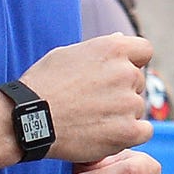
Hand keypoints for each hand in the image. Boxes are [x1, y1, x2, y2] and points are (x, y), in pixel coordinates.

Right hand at [20, 32, 151, 163]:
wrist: (29, 119)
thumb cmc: (43, 85)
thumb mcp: (68, 54)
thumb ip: (100, 48)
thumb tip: (121, 38)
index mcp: (113, 49)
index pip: (144, 51)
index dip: (133, 62)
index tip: (118, 74)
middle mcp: (126, 73)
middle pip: (138, 83)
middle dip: (122, 91)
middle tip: (93, 103)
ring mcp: (129, 103)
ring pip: (137, 108)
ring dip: (122, 115)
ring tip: (91, 120)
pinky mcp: (127, 131)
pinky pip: (143, 132)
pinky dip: (129, 135)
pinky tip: (107, 134)